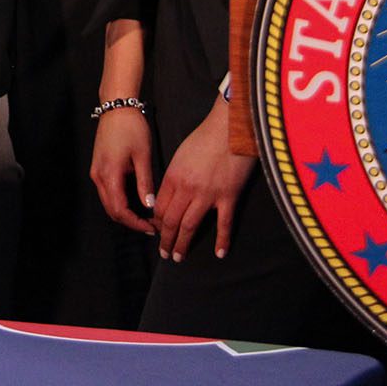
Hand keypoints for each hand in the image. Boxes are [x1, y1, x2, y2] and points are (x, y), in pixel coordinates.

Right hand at [91, 108, 156, 235]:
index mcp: (109, 174)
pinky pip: (107, 192)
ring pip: (108, 202)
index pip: (120, 210)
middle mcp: (98, 176)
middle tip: (150, 225)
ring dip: (125, 213)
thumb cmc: (130, 127)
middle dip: (130, 222)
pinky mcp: (98, 168)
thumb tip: (149, 205)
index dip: (135, 223)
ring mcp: (96, 172)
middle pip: (111, 210)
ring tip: (145, 216)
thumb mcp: (143, 156)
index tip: (150, 228)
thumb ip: (145, 183)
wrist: (116, 108)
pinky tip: (135, 202)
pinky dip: (119, 202)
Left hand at [151, 99, 255, 261]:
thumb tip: (170, 195)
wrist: (229, 128)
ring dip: (183, 244)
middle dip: (166, 240)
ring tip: (178, 257)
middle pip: (171, 220)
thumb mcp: (180, 155)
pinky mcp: (229, 196)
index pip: (159, 208)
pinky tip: (220, 253)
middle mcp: (187, 188)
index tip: (158, 232)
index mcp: (173, 177)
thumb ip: (174, 176)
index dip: (157, 223)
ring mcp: (208, 194)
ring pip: (190, 225)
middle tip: (164, 254)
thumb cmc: (204, 137)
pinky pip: (224, 223)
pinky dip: (221, 240)